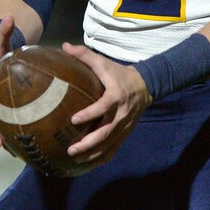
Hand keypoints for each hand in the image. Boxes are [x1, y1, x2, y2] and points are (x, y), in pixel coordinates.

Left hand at [61, 43, 152, 166]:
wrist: (145, 86)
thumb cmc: (120, 74)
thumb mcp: (104, 63)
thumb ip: (84, 55)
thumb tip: (64, 46)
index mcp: (116, 95)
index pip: (103, 107)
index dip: (89, 114)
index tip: (74, 120)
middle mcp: (122, 113)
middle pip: (106, 132)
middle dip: (88, 143)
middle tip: (70, 149)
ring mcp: (125, 125)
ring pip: (109, 143)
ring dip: (93, 153)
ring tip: (76, 159)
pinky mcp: (126, 132)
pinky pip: (114, 148)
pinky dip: (102, 157)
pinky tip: (89, 163)